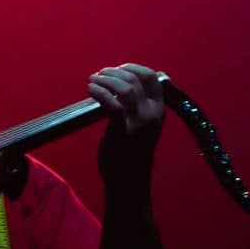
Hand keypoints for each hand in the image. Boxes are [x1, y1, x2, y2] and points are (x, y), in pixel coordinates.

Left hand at [88, 63, 165, 185]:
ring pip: (125, 88)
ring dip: (105, 79)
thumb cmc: (130, 152)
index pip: (153, 78)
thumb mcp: (141, 126)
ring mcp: (139, 122)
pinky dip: (100, 92)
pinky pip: (113, 104)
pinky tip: (91, 90)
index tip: (118, 69)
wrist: (128, 180)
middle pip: (135, 79)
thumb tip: (119, 86)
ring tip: (93, 80)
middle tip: (100, 74)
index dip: (134, 68)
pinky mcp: (123, 131)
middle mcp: (152, 114)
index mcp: (159, 110)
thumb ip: (136, 107)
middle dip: (114, 72)